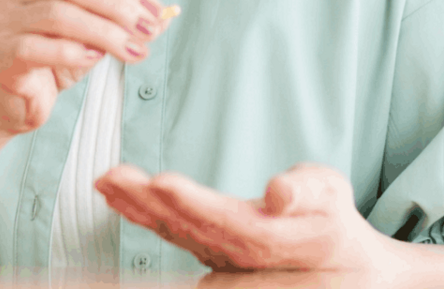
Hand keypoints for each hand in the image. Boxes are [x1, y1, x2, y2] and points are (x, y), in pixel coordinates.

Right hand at [0, 0, 170, 135]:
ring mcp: (1, 21)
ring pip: (58, 14)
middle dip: (117, 6)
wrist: (10, 101)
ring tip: (133, 50)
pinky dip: (72, 51)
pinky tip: (94, 59)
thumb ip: (121, 21)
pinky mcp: (0, 54)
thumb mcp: (91, 36)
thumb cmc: (50, 60)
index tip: (156, 9)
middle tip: (148, 29)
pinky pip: (37, 47)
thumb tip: (165, 16)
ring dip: (104, 32)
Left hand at [96, 163, 443, 273]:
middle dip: (145, 201)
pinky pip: (168, 232)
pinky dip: (140, 214)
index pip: (223, 220)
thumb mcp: (331, 193)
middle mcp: (235, 253)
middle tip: (112, 175)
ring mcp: (217, 255)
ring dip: (135, 207)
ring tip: (106, 180)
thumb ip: (305, 190)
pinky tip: (116, 195)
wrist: (337, 268)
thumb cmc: (332, 221)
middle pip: (184, 227)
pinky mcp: (206, 250)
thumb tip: (277, 190)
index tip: (161, 181)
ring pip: (170, 231)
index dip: (191, 202)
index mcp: (266, 238)